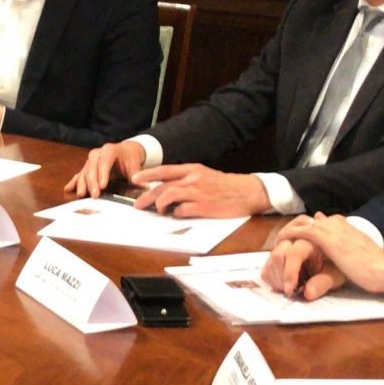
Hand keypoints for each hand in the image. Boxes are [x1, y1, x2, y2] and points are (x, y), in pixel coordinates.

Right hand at [64, 140, 145, 198]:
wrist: (125, 151)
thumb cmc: (129, 158)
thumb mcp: (134, 165)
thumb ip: (137, 175)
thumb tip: (144, 186)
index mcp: (109, 150)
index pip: (105, 161)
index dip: (103, 173)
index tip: (103, 186)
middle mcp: (97, 153)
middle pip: (92, 167)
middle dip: (92, 182)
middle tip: (95, 195)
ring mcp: (90, 160)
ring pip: (84, 171)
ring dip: (82, 184)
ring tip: (81, 195)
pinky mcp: (86, 167)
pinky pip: (79, 174)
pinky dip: (74, 182)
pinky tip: (67, 189)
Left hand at [132, 164, 271, 216]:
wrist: (247, 192)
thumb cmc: (226, 186)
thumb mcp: (205, 175)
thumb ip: (187, 179)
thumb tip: (168, 188)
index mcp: (193, 169)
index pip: (165, 170)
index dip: (148, 174)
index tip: (135, 178)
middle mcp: (194, 179)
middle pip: (163, 186)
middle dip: (147, 196)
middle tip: (138, 204)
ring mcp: (198, 193)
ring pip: (169, 196)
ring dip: (160, 205)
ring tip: (158, 210)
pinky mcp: (204, 207)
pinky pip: (182, 211)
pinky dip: (176, 214)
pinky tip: (177, 215)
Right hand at [260, 216, 347, 299]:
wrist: (339, 258)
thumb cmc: (337, 267)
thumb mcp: (336, 276)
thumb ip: (322, 283)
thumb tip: (307, 293)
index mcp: (313, 239)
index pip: (294, 254)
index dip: (290, 272)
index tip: (290, 290)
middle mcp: (297, 237)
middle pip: (277, 255)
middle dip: (282, 277)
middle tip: (292, 291)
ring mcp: (285, 243)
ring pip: (271, 259)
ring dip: (278, 278)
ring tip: (292, 287)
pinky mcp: (278, 251)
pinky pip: (268, 264)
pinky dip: (273, 277)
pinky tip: (286, 282)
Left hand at [274, 213, 383, 294]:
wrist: (383, 268)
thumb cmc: (373, 265)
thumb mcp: (354, 252)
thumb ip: (341, 246)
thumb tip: (332, 249)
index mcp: (343, 224)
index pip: (316, 222)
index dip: (303, 230)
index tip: (293, 240)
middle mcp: (336, 221)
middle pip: (305, 221)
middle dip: (292, 230)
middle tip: (280, 242)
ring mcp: (330, 228)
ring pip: (300, 225)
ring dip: (288, 234)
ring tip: (277, 244)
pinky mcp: (326, 238)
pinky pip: (300, 233)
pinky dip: (289, 237)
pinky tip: (280, 244)